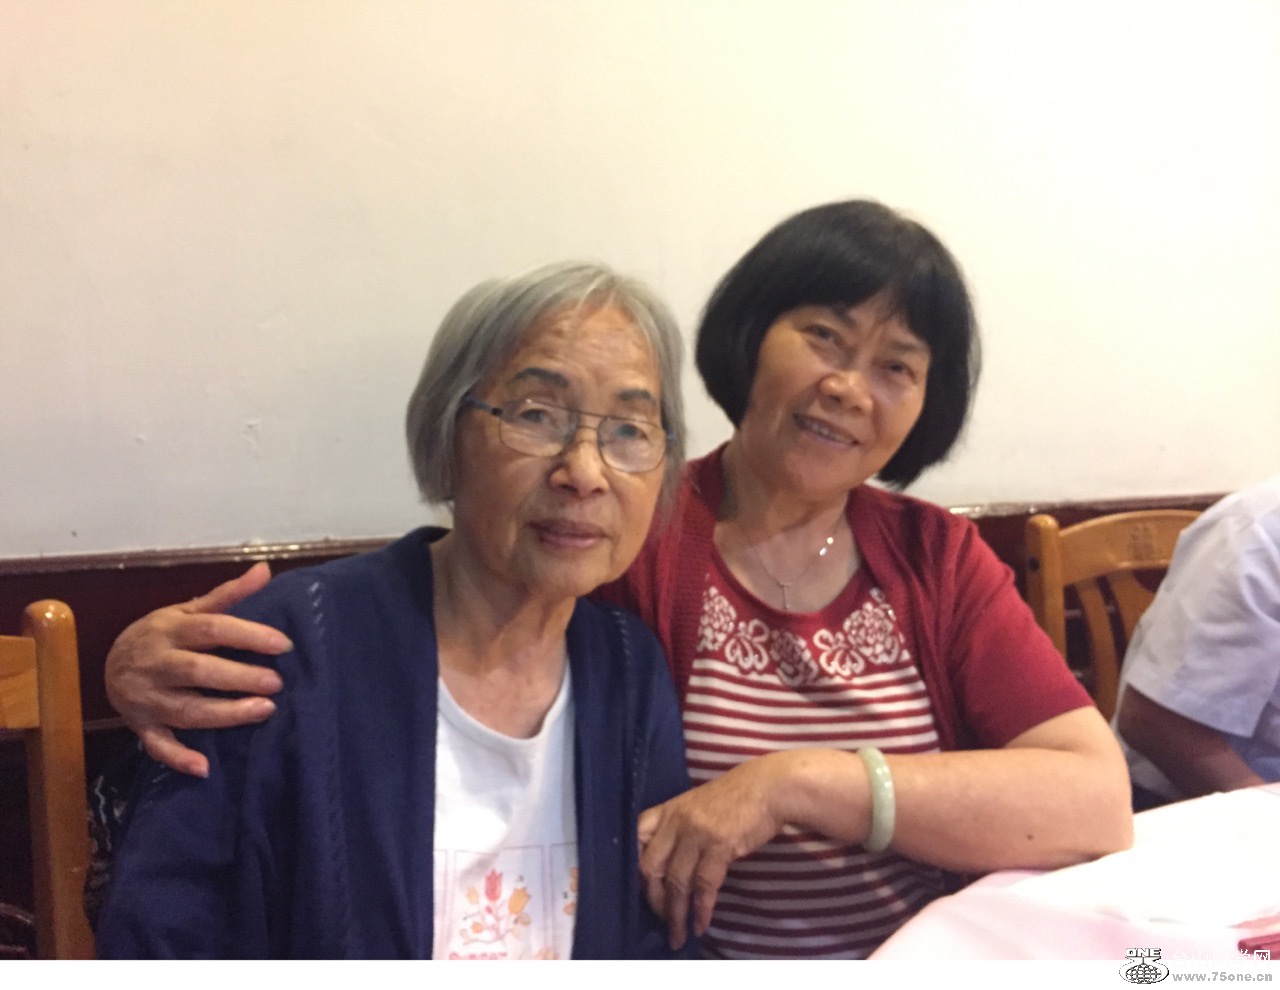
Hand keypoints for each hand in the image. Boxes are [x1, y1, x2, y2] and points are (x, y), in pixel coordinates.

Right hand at [104, 562, 291, 776]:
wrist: (109, 662)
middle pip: (198, 671)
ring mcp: (146, 698)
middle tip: (276, 682)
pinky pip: (157, 745)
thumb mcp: (188, 609)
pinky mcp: (141, 726)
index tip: (283, 644)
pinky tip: (203, 767)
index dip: (247, 635)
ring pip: (185, 709)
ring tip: (264, 711)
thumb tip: (264, 569)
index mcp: (170, 630)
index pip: (211, 629)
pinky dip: (177, 757)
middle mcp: (156, 663)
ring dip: (224, 715)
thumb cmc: (161, 634)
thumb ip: (227, 595)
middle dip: (238, 678)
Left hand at [637, 756, 786, 949]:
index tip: (639, 891)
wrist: (767, 787)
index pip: (635, 840)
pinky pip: (704, 885)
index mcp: (667, 811)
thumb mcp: (695, 807)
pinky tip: (701, 924)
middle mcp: (676, 822)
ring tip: (678, 936)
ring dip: (676, 915)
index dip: (632, 868)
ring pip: (676, 882)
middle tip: (661, 920)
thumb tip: (667, 866)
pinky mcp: (720, 845)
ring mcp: (697, 833)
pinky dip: (702, 909)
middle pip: (650, 867)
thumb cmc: (733, 798)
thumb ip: (677, 830)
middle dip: (653, 900)